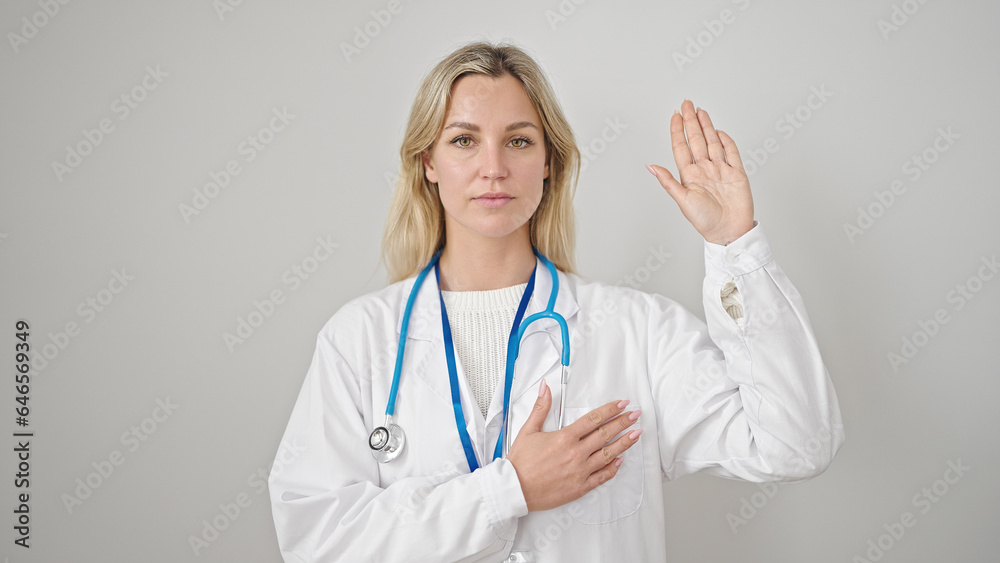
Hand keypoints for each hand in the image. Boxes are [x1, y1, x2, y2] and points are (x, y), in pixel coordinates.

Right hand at [506, 380, 641, 511]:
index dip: (610, 410)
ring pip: (608, 454)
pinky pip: (602, 477)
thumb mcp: (528, 430)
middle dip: (623, 422)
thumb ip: (540, 407)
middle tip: (636, 415)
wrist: (515, 489)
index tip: (622, 404)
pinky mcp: (580, 487)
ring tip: (636, 434)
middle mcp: (575, 453)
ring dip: (624, 443)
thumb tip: (546, 387)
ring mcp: (580, 471)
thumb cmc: (520, 462)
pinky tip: (620, 461)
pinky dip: (613, 468)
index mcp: (564, 438)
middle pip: (605, 434)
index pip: (593, 419)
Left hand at [646, 99, 754, 244]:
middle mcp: (704, 170)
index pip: (682, 147)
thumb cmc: (705, 221)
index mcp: (690, 175)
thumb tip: (650, 166)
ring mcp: (721, 170)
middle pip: (697, 140)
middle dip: (691, 121)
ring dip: (706, 126)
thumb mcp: (683, 200)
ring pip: (712, 142)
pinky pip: (731, 152)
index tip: (675, 115)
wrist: (729, 231)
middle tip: (687, 103)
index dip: (678, 130)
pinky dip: (726, 141)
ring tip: (700, 111)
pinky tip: (718, 131)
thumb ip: (668, 181)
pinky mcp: (736, 173)